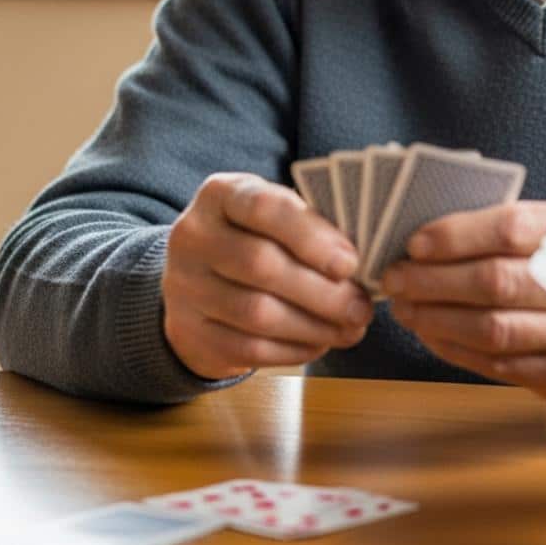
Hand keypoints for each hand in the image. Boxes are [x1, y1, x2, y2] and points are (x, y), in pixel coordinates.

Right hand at [163, 172, 373, 379]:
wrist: (195, 275)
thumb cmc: (255, 235)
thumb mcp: (274, 213)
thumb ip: (309, 225)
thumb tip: (361, 261)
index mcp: (221, 194)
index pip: (265, 208)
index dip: (311, 236)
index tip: (351, 262)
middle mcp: (193, 236)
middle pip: (261, 265)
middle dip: (322, 290)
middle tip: (362, 306)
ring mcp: (184, 286)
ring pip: (256, 313)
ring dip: (313, 325)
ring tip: (351, 328)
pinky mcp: (188, 332)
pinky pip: (246, 348)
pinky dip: (292, 350)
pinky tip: (321, 344)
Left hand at [382, 200, 545, 393]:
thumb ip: (527, 224)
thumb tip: (443, 233)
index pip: (509, 228)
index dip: (456, 235)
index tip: (416, 242)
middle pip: (493, 280)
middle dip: (433, 280)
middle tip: (395, 277)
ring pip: (493, 329)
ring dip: (438, 319)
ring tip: (406, 308)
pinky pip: (503, 367)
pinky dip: (459, 352)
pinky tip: (434, 336)